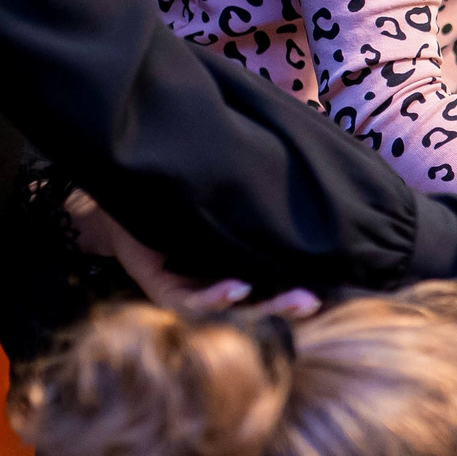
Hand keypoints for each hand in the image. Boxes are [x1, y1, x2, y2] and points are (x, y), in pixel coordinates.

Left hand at [64, 191, 317, 319]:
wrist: (120, 194)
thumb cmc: (179, 192)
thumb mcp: (225, 195)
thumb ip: (259, 190)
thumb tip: (308, 145)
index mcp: (239, 266)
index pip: (278, 282)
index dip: (305, 288)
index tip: (336, 287)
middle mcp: (219, 284)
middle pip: (262, 303)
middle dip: (290, 306)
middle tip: (318, 301)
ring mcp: (192, 291)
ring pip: (232, 310)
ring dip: (264, 308)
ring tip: (294, 298)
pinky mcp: (162, 291)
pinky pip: (190, 301)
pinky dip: (215, 296)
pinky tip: (237, 286)